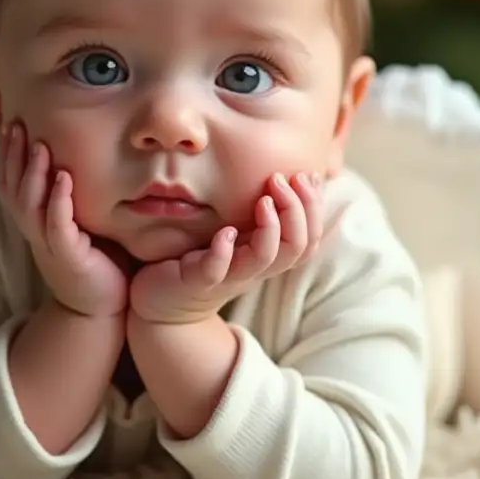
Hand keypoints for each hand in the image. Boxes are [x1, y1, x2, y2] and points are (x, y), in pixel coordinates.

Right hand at [0, 123, 128, 318]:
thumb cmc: (97, 260)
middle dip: (12, 156)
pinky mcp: (67, 257)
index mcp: (35, 221)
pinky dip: (58, 201)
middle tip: (16, 124)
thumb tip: (80, 153)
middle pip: (13, 189)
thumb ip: (74, 193)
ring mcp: (48, 245)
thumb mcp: (81, 221)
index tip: (10, 123)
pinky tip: (64, 178)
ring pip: (29, 205)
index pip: (11, 182)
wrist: (102, 308)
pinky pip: (57, 225)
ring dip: (33, 174)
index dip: (7, 154)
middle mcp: (35, 231)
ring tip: (39, 145)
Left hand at [129, 171, 323, 325]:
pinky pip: (215, 270)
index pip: (308, 237)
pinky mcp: (196, 280)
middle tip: (281, 179)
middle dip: (298, 210)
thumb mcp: (236, 236)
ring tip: (264, 200)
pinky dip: (224, 251)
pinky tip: (225, 231)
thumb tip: (286, 175)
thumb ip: (258, 215)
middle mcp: (253, 267)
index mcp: (266, 254)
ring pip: (264, 260)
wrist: (165, 303)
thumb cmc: (202, 261)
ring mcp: (226, 275)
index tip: (307, 175)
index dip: (315, 208)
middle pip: (296, 247)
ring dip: (270, 228)